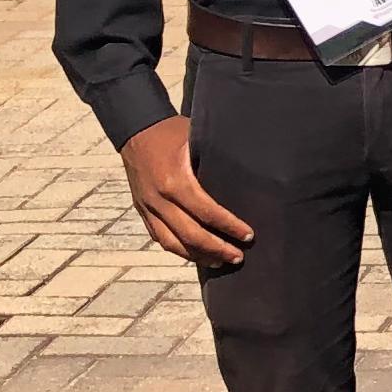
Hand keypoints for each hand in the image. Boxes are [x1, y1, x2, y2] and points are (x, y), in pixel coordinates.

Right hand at [120, 119, 252, 268]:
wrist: (136, 130)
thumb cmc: (173, 132)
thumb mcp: (198, 139)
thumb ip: (219, 159)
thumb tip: (256, 170)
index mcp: (175, 181)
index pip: (207, 212)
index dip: (230, 227)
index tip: (249, 235)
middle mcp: (159, 199)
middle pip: (190, 235)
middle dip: (217, 249)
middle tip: (239, 257)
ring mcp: (147, 207)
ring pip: (172, 243)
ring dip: (198, 256)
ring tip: (220, 262)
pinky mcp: (142, 211)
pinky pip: (160, 238)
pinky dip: (179, 249)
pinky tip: (197, 255)